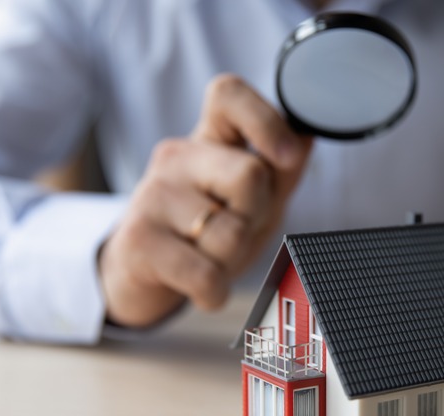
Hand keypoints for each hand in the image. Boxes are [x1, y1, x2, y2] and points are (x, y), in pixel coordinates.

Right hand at [98, 74, 312, 327]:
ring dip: (233, 261)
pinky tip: (204, 289)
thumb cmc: (204, 231)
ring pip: (230, 233)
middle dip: (258, 216)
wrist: (137, 273)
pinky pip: (204, 273)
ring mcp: (152, 195)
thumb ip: (280, 173)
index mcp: (208, 139)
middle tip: (237, 231)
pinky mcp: (137, 240)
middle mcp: (177, 157)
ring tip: (211, 259)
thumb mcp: (249, 201)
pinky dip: (214, 292)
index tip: (288, 156)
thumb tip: (307, 136)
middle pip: (249, 176)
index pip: (227, 94)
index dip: (265, 119)